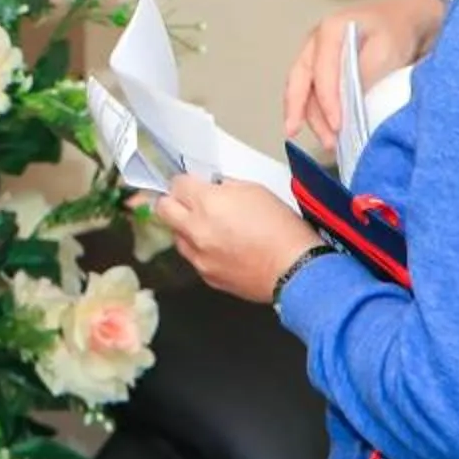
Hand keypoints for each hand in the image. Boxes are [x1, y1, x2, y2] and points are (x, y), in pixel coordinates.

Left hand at [155, 174, 323, 304]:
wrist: (295, 270)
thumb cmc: (282, 228)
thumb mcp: (255, 191)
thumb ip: (226, 187)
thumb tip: (213, 189)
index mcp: (207, 203)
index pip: (177, 185)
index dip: (185, 183)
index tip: (192, 185)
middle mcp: (196, 229)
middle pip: (163, 209)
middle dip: (174, 202)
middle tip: (189, 202)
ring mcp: (198, 256)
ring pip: (176, 236)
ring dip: (187, 228)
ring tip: (211, 228)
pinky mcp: (206, 276)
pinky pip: (193, 257)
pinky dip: (201, 250)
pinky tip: (222, 249)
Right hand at [282, 0, 444, 148]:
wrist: (408, 21)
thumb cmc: (397, 31)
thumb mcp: (386, 50)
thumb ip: (364, 74)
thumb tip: (348, 102)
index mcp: (330, 30)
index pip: (322, 72)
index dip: (327, 101)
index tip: (337, 125)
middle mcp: (316, 42)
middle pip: (300, 80)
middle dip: (299, 110)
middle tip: (305, 136)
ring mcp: (317, 55)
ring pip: (304, 89)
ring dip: (311, 117)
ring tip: (328, 142)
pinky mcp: (324, 69)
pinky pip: (312, 92)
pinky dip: (315, 113)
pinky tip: (325, 131)